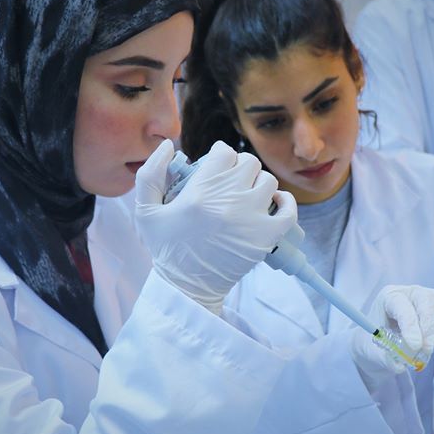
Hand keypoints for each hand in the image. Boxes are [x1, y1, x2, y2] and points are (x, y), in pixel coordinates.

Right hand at [134, 140, 296, 313]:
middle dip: (239, 168)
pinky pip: (288, 209)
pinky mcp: (267, 237)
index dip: (220, 156)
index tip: (216, 168)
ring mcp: (251, 219)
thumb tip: (167, 146)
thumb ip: (150, 174)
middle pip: (249, 162)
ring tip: (247, 196)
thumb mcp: (145, 211)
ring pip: (268, 181)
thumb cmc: (167, 249)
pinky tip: (273, 203)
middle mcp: (228, 201)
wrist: (188, 287)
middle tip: (230, 183)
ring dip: (259, 184)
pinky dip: (284, 202)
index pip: (224, 152)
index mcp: (200, 192)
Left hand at [351, 285, 433, 389]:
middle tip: (428, 350)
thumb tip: (400, 365)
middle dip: (431, 327)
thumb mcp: (371, 352)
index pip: (402, 304)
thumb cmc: (373, 344)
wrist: (381, 344)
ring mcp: (428, 297)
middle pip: (427, 300)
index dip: (411, 324)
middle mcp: (409, 292)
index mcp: (389, 297)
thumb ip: (384, 358)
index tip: (415, 346)